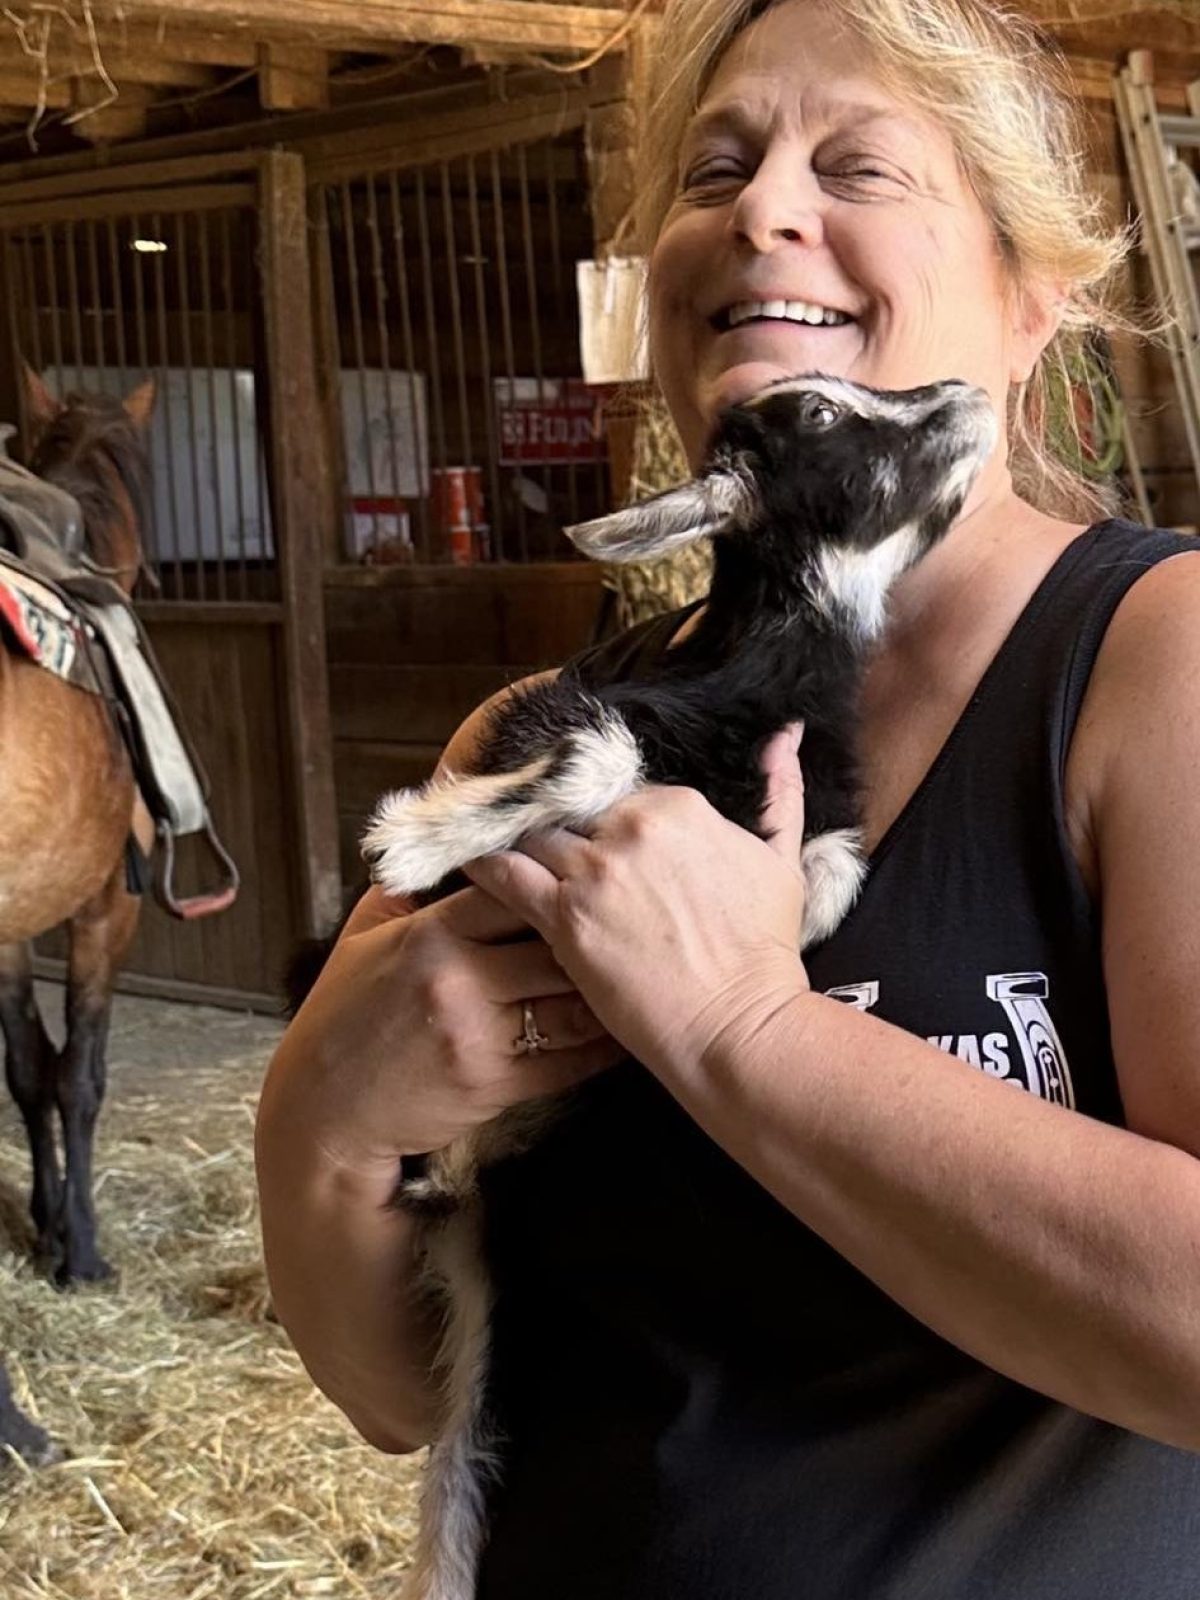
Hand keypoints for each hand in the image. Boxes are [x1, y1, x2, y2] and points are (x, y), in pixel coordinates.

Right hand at [261, 883, 624, 1176]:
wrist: (324, 1108)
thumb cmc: (346, 1014)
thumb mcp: (364, 935)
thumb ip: (411, 889)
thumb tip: (451, 838)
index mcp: (429, 933)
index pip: (512, 888)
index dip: (555, 881)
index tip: (588, 875)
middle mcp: (456, 979)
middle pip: (556, 944)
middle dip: (595, 935)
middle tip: (633, 923)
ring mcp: (477, 1034)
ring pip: (571, 1003)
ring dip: (609, 991)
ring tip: (641, 973)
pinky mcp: (494, 1085)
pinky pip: (569, 1061)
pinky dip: (603, 1046)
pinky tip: (625, 1028)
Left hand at [462, 725, 810, 1078]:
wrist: (739, 1024)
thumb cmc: (763, 951)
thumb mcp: (781, 861)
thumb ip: (780, 791)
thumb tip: (785, 734)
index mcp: (677, 806)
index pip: (619, 795)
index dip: (604, 820)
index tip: (594, 839)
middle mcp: (631, 827)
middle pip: (573, 812)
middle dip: (561, 828)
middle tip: (542, 846)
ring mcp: (594, 872)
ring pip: (536, 836)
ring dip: (519, 843)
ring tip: (493, 847)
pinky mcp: (564, 918)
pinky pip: (506, 875)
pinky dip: (484, 865)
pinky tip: (466, 861)